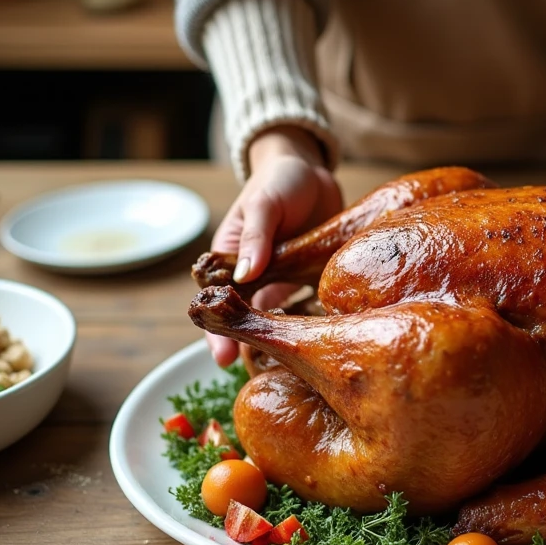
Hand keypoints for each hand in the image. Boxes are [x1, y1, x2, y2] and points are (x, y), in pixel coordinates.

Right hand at [206, 126, 342, 365]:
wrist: (312, 169)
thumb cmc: (277, 181)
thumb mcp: (263, 204)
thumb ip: (256, 239)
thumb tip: (246, 275)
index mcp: (233, 260)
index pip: (220, 303)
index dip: (217, 333)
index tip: (223, 360)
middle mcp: (257, 277)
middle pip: (250, 320)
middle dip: (253, 348)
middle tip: (262, 375)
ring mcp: (286, 280)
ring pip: (282, 319)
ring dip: (286, 339)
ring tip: (295, 368)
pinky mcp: (314, 278)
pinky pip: (313, 305)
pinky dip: (316, 321)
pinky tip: (328, 339)